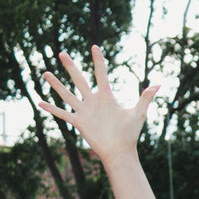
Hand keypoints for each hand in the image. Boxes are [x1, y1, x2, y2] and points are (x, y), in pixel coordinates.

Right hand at [39, 47, 157, 167]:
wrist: (121, 151)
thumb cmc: (130, 133)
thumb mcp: (138, 113)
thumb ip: (146, 98)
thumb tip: (158, 85)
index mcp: (106, 97)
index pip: (101, 74)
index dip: (98, 61)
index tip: (95, 47)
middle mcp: (93, 101)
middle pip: (80, 80)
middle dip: (71, 67)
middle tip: (62, 53)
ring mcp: (84, 111)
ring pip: (67, 95)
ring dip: (56, 84)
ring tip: (46, 73)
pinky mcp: (79, 122)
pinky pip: (63, 114)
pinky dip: (52, 109)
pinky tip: (40, 102)